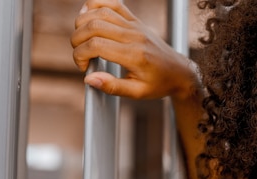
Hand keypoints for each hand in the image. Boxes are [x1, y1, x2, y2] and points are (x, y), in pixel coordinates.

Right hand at [71, 0, 199, 100]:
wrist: (179, 72)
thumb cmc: (159, 84)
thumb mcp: (137, 93)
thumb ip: (113, 87)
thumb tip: (89, 79)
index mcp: (134, 55)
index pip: (96, 45)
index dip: (80, 54)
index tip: (83, 67)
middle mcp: (134, 36)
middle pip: (94, 25)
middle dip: (77, 39)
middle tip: (79, 54)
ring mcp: (135, 25)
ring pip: (100, 11)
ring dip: (82, 23)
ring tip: (82, 40)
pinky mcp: (135, 20)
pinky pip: (113, 4)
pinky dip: (96, 5)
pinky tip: (88, 16)